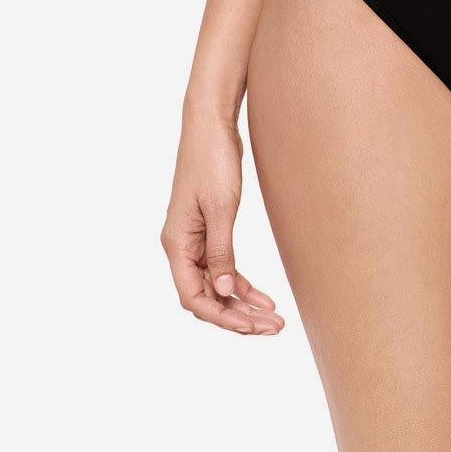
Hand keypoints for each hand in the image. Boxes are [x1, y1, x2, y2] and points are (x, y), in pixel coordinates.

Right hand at [161, 109, 283, 335]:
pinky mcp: (209, 229)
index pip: (194, 297)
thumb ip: (220, 251)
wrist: (211, 124)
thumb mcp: (221, 207)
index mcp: (177, 243)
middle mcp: (181, 246)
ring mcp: (194, 239)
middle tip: (272, 328)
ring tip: (273, 318)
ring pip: (215, 285)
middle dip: (237, 316)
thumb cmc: (212, 159)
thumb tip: (222, 290)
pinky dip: (240, 282)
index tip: (251, 326)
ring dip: (242, 302)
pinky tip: (262, 295)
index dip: (222, 316)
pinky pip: (221, 266)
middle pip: (205, 296)